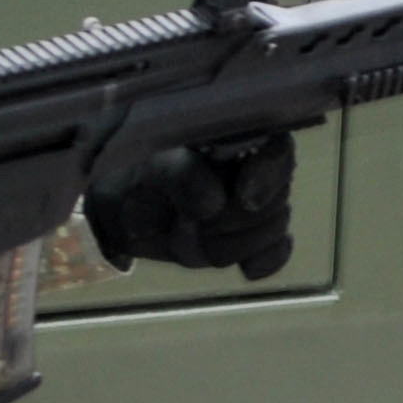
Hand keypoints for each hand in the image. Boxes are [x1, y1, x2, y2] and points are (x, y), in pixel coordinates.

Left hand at [84, 132, 295, 278]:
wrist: (125, 212)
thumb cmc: (141, 175)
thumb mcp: (152, 167)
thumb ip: (182, 175)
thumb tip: (215, 202)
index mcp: (238, 135)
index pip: (277, 149)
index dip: (268, 174)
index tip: (243, 198)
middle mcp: (257, 167)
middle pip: (276, 197)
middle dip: (232, 221)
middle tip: (187, 223)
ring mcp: (261, 205)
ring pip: (273, 228)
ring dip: (228, 244)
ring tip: (186, 236)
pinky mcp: (257, 240)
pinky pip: (276, 253)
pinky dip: (262, 261)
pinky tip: (246, 267)